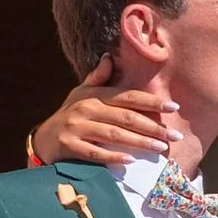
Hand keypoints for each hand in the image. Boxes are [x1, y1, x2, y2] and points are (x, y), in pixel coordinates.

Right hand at [30, 59, 177, 168]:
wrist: (42, 140)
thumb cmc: (68, 116)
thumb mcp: (80, 94)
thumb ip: (97, 79)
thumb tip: (109, 57)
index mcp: (95, 96)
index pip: (128, 97)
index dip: (151, 102)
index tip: (174, 108)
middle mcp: (87, 108)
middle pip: (125, 117)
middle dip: (152, 127)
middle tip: (174, 136)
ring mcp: (77, 127)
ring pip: (113, 134)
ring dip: (138, 142)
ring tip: (159, 149)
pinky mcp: (69, 146)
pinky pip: (94, 152)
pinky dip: (112, 156)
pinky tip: (129, 160)